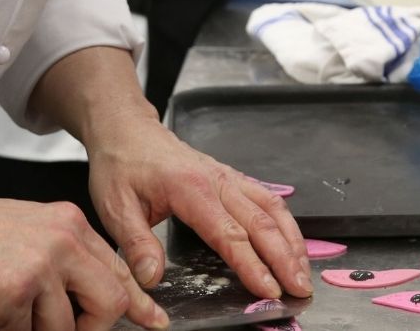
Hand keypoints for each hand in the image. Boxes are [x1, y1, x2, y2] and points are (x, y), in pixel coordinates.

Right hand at [0, 193, 166, 330]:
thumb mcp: (30, 231)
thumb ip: (64, 259)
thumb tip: (87, 296)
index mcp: (70, 224)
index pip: (118, 269)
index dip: (137, 303)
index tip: (153, 320)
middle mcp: (64, 241)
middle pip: (109, 303)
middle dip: (88, 329)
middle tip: (50, 329)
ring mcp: (42, 267)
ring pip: (63, 329)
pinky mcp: (16, 293)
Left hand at [87, 116, 312, 303]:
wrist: (126, 129)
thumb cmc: (122, 164)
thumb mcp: (115, 207)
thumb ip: (136, 243)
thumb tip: (151, 278)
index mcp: (190, 189)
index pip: (229, 234)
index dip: (253, 265)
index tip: (270, 290)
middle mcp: (217, 181)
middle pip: (262, 222)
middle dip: (286, 258)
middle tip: (300, 288)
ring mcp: (227, 177)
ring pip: (272, 208)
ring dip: (293, 240)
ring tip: (303, 271)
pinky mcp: (230, 178)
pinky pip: (267, 198)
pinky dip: (285, 223)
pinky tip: (292, 242)